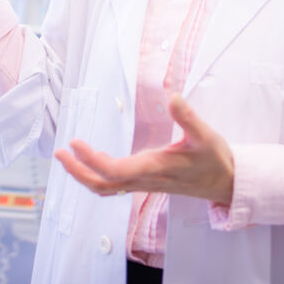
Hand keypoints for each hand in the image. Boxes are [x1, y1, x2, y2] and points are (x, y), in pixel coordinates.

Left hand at [54, 93, 234, 204]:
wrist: (225, 183)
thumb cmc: (216, 160)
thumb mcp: (206, 135)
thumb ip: (188, 117)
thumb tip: (173, 96)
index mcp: (155, 168)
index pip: (113, 170)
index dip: (90, 160)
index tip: (74, 143)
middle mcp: (145, 179)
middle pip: (102, 184)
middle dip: (77, 171)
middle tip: (58, 153)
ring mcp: (144, 184)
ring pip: (106, 187)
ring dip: (84, 175)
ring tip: (68, 157)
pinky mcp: (146, 183)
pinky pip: (115, 185)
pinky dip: (98, 176)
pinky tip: (94, 160)